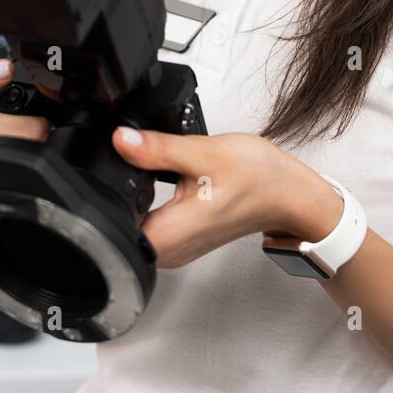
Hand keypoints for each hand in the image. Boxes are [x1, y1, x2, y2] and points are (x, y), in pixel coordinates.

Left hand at [110, 126, 343, 267]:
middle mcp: (167, 252)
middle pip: (116, 223)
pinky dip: (150, 199)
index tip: (113, 168)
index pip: (109, 226)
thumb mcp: (205, 153)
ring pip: (132, 222)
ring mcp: (174, 249)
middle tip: (143, 162)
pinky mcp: (180, 239)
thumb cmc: (260, 180)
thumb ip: (157, 148)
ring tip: (157, 169)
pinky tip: (164, 179)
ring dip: (136, 193)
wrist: (290, 194)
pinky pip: (149, 222)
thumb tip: (121, 140)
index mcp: (168, 237)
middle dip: (120, 188)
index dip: (102, 195)